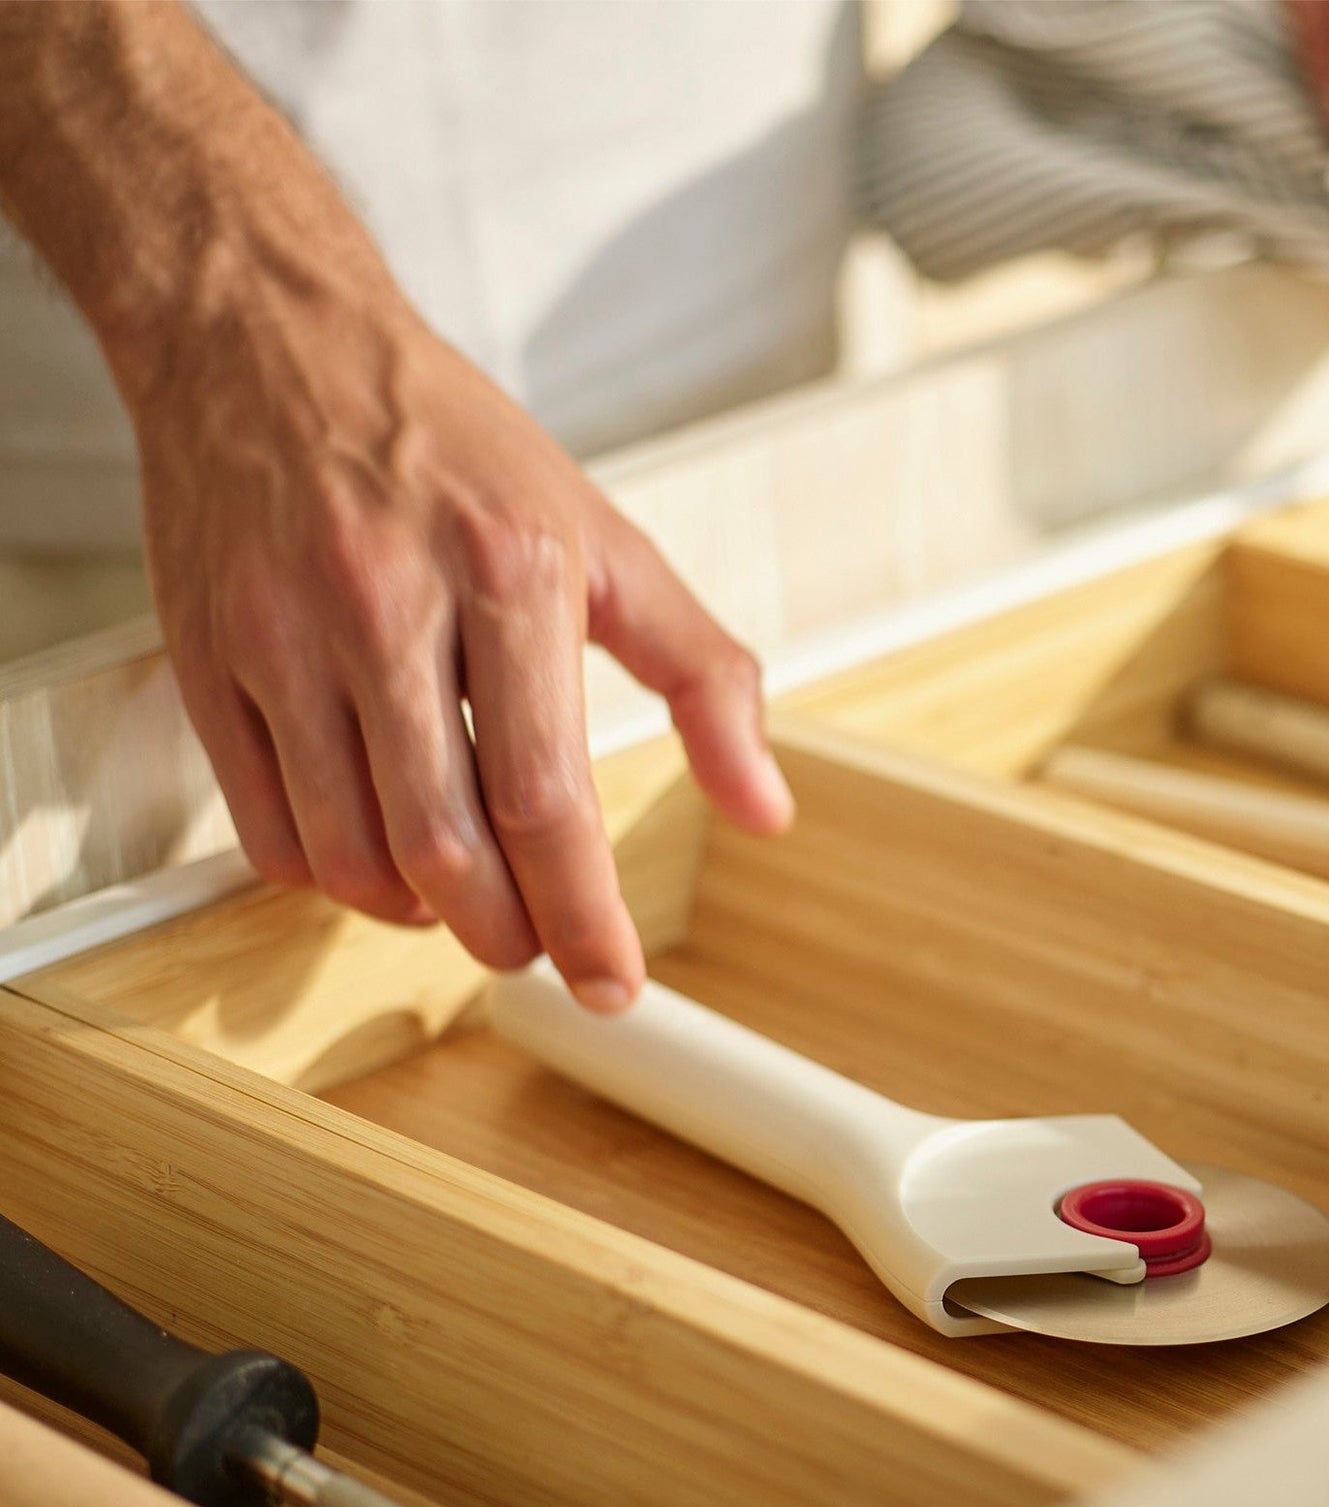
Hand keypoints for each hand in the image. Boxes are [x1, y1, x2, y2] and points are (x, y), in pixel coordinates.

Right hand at [0, 0, 790, 1015]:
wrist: (273, 339)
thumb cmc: (452, 449)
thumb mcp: (608, 540)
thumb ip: (703, 674)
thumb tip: (765, 806)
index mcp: (510, 571)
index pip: (548, 795)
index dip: (582, 915)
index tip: (611, 983)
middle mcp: (386, 601)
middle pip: (444, 843)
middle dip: (504, 932)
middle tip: (535, 947)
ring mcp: (280, 632)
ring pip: (347, 854)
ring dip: (417, 914)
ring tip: (461, 895)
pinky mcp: (202, 655)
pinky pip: (263, 829)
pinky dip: (329, 877)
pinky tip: (375, 852)